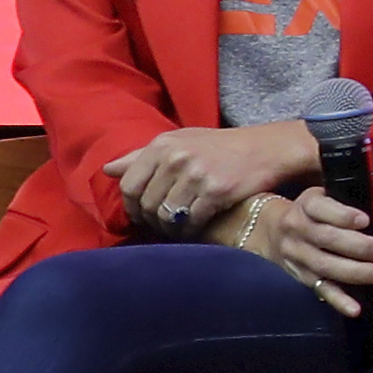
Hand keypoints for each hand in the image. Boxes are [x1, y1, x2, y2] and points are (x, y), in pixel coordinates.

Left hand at [106, 122, 318, 235]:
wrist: (265, 149)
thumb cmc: (220, 146)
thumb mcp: (180, 142)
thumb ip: (141, 156)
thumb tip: (107, 170)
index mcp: (162, 145)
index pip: (129, 185)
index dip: (132, 206)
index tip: (142, 214)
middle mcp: (176, 157)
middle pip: (147, 204)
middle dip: (152, 220)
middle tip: (163, 225)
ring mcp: (196, 174)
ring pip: (167, 216)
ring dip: (170, 228)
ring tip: (178, 227)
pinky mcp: (216, 191)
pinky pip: (191, 221)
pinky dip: (190, 230)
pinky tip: (196, 228)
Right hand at [265, 188, 372, 317]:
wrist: (271, 231)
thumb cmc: (314, 214)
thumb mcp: (331, 203)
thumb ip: (364, 217)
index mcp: (307, 205)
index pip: (321, 208)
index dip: (343, 215)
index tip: (365, 221)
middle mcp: (298, 229)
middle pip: (326, 239)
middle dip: (358, 246)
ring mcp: (297, 255)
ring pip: (325, 266)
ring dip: (356, 272)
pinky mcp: (301, 277)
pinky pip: (321, 289)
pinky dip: (339, 301)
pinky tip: (355, 309)